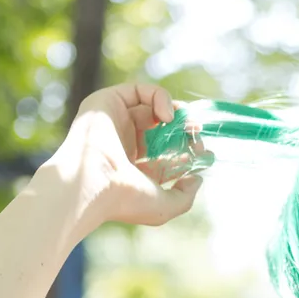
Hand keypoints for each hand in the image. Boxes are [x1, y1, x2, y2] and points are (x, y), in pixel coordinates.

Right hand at [41, 81, 205, 227]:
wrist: (93, 183)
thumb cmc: (124, 199)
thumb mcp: (164, 207)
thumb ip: (185, 197)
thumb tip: (197, 179)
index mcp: (131, 167)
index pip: (164, 153)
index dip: (187, 150)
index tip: (205, 153)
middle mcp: (121, 143)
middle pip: (160, 128)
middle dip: (184, 130)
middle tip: (197, 134)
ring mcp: (114, 121)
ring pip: (151, 107)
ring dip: (176, 112)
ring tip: (188, 125)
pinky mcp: (108, 102)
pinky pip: (139, 90)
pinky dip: (160, 97)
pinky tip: (168, 117)